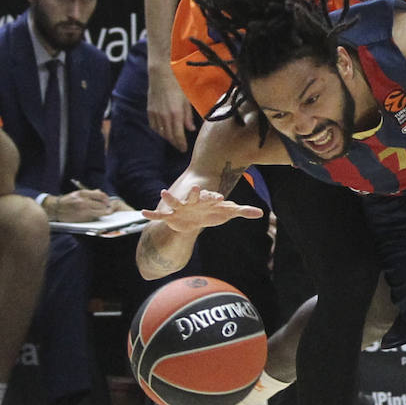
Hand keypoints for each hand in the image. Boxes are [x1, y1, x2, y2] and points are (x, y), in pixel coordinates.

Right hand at [45, 189, 117, 221]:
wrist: (56, 208)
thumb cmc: (68, 200)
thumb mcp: (78, 193)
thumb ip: (90, 193)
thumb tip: (101, 193)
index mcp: (83, 193)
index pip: (101, 195)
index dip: (106, 199)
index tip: (108, 201)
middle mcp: (84, 202)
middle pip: (102, 205)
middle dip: (106, 206)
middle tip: (108, 207)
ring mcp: (83, 211)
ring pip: (100, 212)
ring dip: (103, 212)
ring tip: (104, 212)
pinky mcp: (82, 218)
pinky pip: (93, 217)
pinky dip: (96, 216)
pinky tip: (94, 215)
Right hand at [141, 186, 263, 235]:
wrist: (194, 218)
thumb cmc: (212, 213)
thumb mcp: (227, 213)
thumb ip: (242, 211)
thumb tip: (262, 213)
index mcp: (206, 200)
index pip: (211, 198)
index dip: (215, 198)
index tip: (220, 198)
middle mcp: (192, 202)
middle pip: (194, 197)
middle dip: (194, 193)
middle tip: (196, 186)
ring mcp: (180, 208)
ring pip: (174, 202)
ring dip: (169, 198)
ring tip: (162, 192)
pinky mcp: (170, 216)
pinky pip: (159, 216)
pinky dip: (151, 215)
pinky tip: (143, 213)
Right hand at [147, 64, 196, 152]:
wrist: (161, 74)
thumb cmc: (177, 84)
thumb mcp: (187, 100)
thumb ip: (188, 116)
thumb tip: (191, 129)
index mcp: (176, 114)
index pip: (178, 135)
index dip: (181, 144)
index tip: (184, 149)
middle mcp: (164, 116)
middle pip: (169, 136)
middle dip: (175, 143)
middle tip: (180, 147)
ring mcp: (156, 114)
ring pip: (161, 132)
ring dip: (167, 138)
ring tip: (173, 140)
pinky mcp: (150, 110)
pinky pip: (153, 126)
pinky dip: (159, 131)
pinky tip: (163, 131)